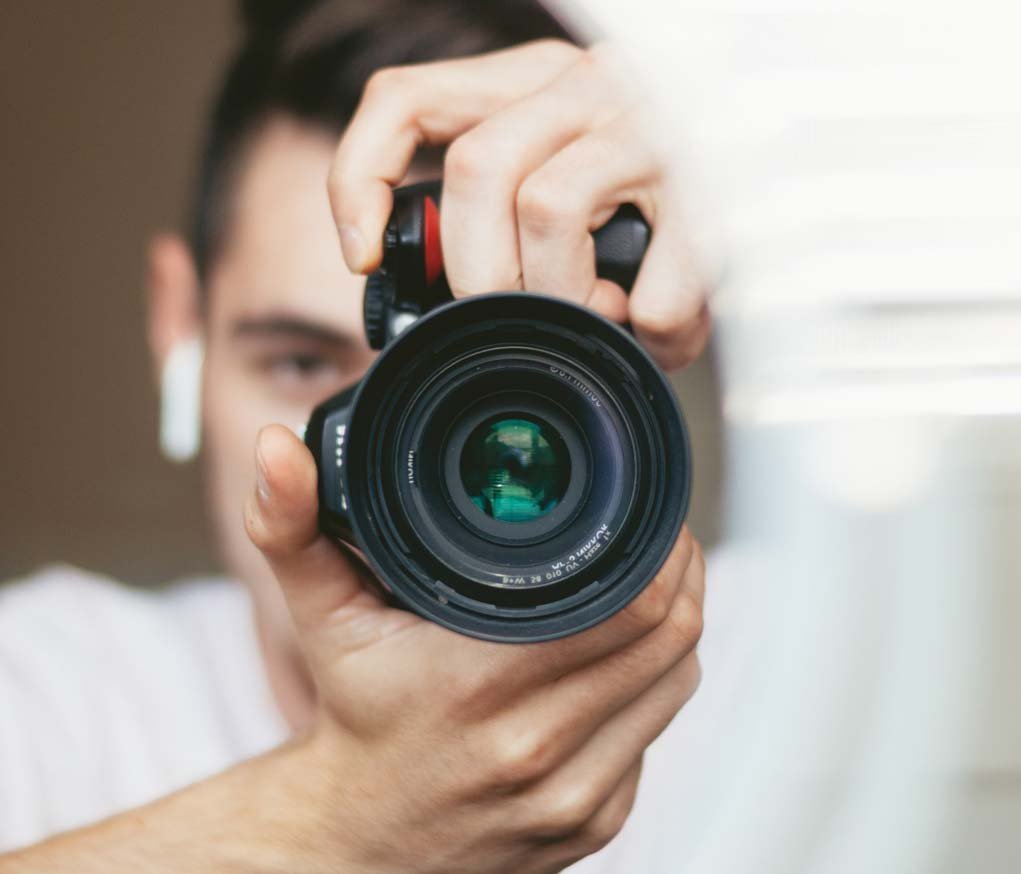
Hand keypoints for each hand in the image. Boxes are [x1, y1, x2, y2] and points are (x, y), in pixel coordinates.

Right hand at [244, 424, 704, 873]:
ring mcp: (573, 793)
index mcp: (479, 685)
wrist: (362, 842)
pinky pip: (657, 731)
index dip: (658, 549)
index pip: (626, 606)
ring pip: (673, 683)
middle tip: (662, 535)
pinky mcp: (597, 820)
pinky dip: (654, 683)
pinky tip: (625, 655)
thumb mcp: (321, 619)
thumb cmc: (356, 719)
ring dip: (677, 625)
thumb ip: (292, 528)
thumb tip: (276, 450)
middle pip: (667, 638)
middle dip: (679, 574)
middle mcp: (535, 746)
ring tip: (655, 583)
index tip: (651, 512)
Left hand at [328, 39, 710, 370]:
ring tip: (591, 316)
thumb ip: (496, 211)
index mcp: (533, 83)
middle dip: (475, 271)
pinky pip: (650, 280)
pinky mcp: (714, 188)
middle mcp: (589, 86)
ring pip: (550, 208)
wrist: (800, 154)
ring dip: (556, 291)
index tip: (364, 255)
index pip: (408, 100)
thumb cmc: (659, 194)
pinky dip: (644, 325)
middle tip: (505, 315)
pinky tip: (654, 326)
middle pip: (477, 169)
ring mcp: (653, 128)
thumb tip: (426, 288)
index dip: (364, 178)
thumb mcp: (566, 172)